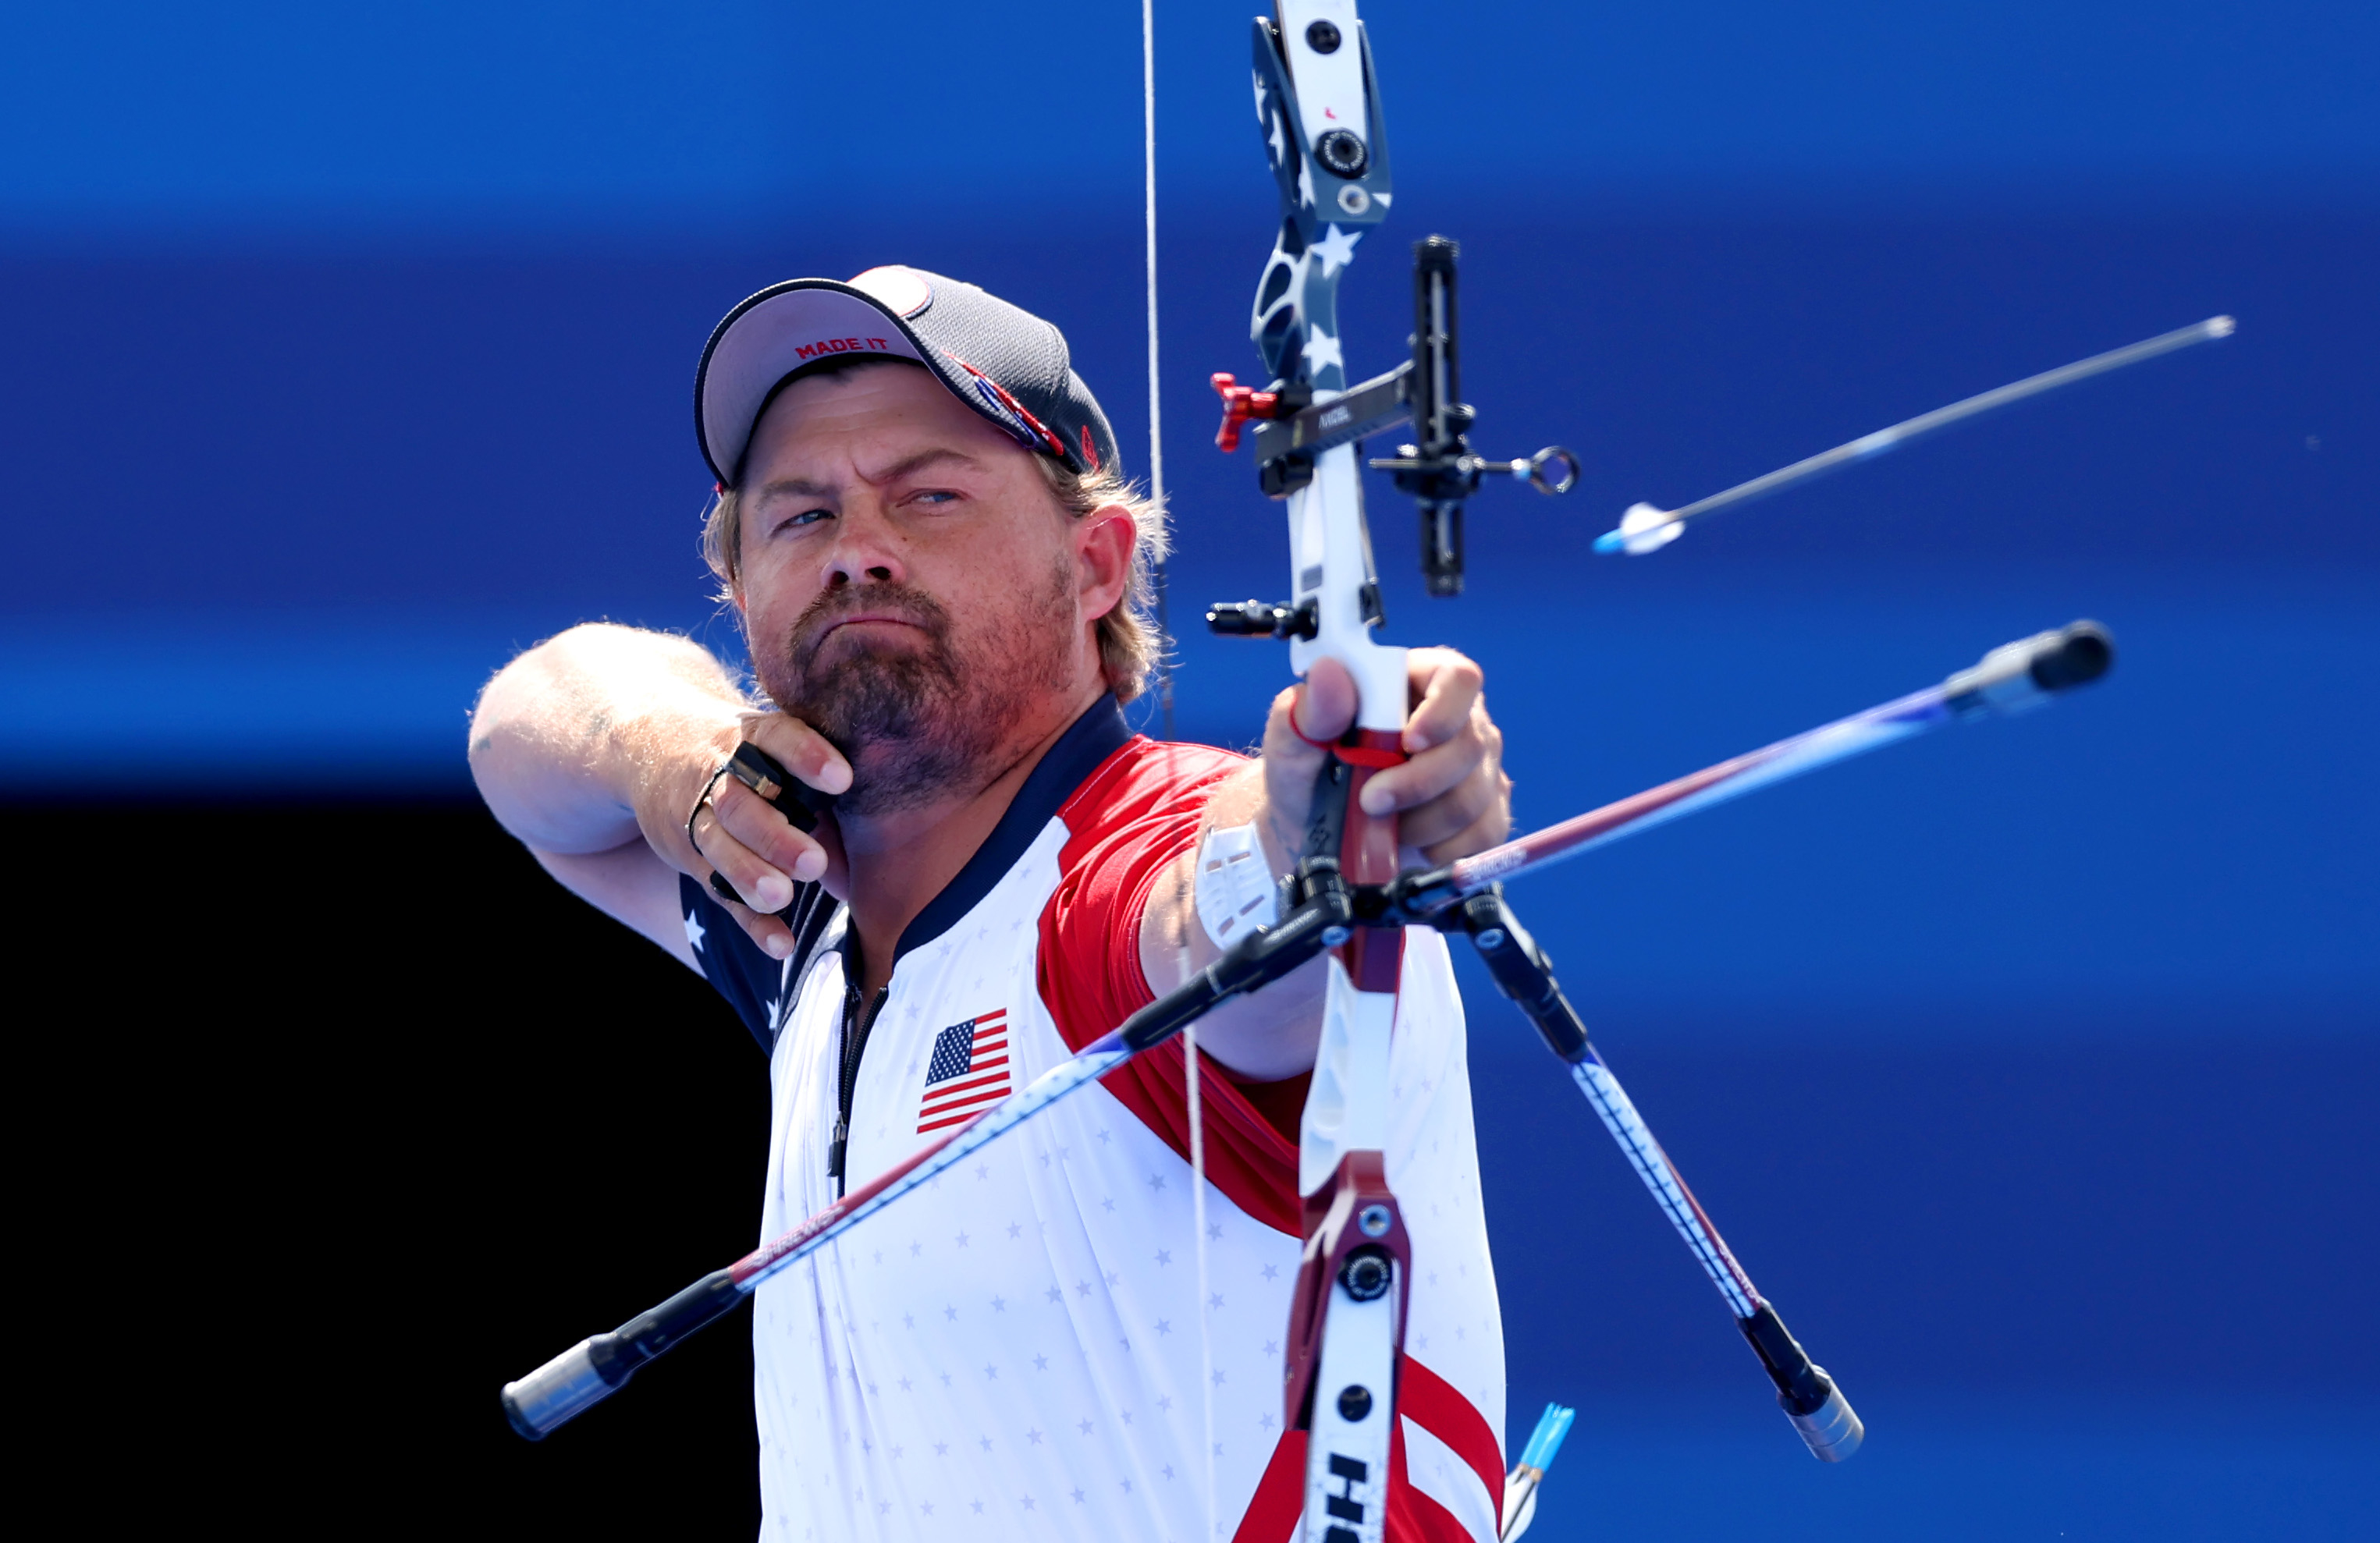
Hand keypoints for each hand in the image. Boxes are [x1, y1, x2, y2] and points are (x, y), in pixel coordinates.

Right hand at [648, 711, 852, 959]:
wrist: (654, 746)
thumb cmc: (749, 755)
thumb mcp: (775, 751)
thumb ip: (820, 792)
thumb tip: (874, 854)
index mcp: (748, 737)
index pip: (775, 738)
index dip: (806, 756)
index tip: (843, 780)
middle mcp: (718, 776)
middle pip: (738, 805)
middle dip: (773, 837)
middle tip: (813, 863)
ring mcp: (698, 817)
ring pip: (718, 846)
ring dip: (750, 874)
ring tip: (783, 898)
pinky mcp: (691, 857)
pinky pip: (718, 891)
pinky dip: (749, 921)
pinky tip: (780, 944)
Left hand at [1259, 647, 1510, 864]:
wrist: (1311, 830)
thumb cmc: (1306, 771)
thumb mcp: (1292, 740)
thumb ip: (1311, 709)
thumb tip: (1330, 674)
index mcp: (1417, 683)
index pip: (1458, 679)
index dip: (1442, 710)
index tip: (1408, 742)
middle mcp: (1459, 721)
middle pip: (1470, 746)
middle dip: (1418, 783)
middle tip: (1370, 801)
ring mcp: (1477, 769)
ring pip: (1473, 797)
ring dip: (1421, 822)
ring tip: (1380, 823)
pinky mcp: (1485, 814)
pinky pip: (1483, 835)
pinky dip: (1441, 849)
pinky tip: (1409, 844)